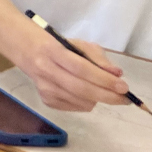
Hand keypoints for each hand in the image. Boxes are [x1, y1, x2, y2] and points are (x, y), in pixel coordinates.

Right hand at [15, 30, 130, 111]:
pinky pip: (75, 107)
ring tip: (105, 92)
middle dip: (107, 95)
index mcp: (54, 52)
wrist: (26, 50)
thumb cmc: (57, 45)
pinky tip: (87, 94)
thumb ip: (98, 57)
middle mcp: (46, 71)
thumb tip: (117, 74)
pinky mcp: (45, 100)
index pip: (81, 68)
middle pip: (81, 89)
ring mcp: (44, 88)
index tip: (123, 86)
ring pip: (79, 101)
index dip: (104, 79)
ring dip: (99, 99)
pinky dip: (87, 103)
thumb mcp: (78, 44)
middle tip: (124, 98)